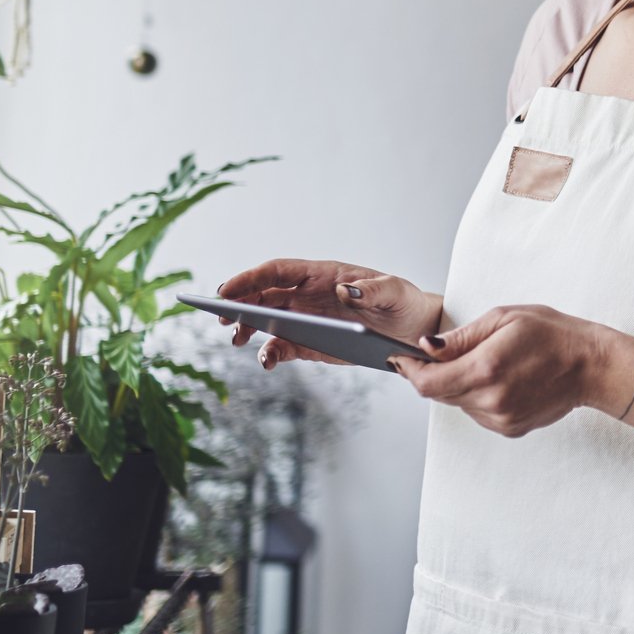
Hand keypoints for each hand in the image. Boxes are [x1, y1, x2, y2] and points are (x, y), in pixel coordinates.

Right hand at [216, 257, 443, 368]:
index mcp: (321, 274)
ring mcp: (306, 319)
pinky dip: (269, 353)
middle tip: (220, 318)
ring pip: (266, 321)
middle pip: (262, 295)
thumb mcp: (394, 292)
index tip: (226, 290)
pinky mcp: (310, 343)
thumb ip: (373, 289)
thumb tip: (345, 289)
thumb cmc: (402, 301)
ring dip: (246, 328)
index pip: (276, 271)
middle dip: (238, 303)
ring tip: (236, 340)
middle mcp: (307, 295)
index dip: (249, 279)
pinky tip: (267, 361)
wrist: (413, 331)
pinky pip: (281, 347)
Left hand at [394, 304, 616, 437]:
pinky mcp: (510, 428)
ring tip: (489, 363)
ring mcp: (501, 418)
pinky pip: (478, 412)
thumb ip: (461, 337)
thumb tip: (427, 347)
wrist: (591, 366)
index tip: (401, 358)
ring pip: (458, 403)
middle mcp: (490, 400)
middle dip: (434, 374)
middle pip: (439, 394)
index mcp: (486, 369)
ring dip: (459, 384)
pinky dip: (479, 396)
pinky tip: (502, 379)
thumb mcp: (504, 319)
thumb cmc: (553, 335)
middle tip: (445, 353)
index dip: (409, 371)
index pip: (427, 383)